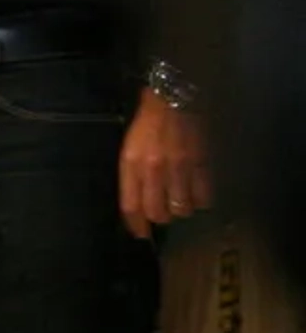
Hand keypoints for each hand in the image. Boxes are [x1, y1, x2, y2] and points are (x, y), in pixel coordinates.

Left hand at [118, 88, 211, 239]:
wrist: (172, 99)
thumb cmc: (148, 122)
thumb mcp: (130, 146)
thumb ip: (132, 173)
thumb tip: (137, 202)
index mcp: (131, 163)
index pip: (131, 204)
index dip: (135, 224)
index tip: (140, 233)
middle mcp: (153, 169)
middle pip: (158, 212)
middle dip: (160, 217)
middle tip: (162, 211)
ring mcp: (178, 168)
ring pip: (181, 209)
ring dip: (181, 209)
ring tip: (180, 199)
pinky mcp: (200, 165)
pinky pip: (203, 198)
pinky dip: (201, 201)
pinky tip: (196, 192)